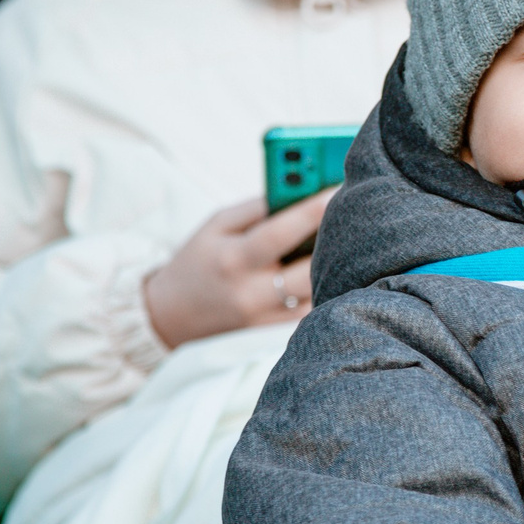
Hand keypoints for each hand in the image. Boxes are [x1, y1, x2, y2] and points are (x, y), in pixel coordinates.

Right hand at [143, 191, 333, 348]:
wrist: (170, 315)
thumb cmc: (199, 260)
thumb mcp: (217, 225)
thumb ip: (258, 207)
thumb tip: (303, 191)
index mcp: (232, 259)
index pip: (279, 233)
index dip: (311, 211)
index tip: (339, 190)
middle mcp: (250, 292)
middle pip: (308, 271)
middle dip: (334, 243)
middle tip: (353, 220)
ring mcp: (263, 318)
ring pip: (315, 294)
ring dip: (333, 267)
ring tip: (346, 243)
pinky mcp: (272, 332)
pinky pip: (311, 311)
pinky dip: (324, 288)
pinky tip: (330, 269)